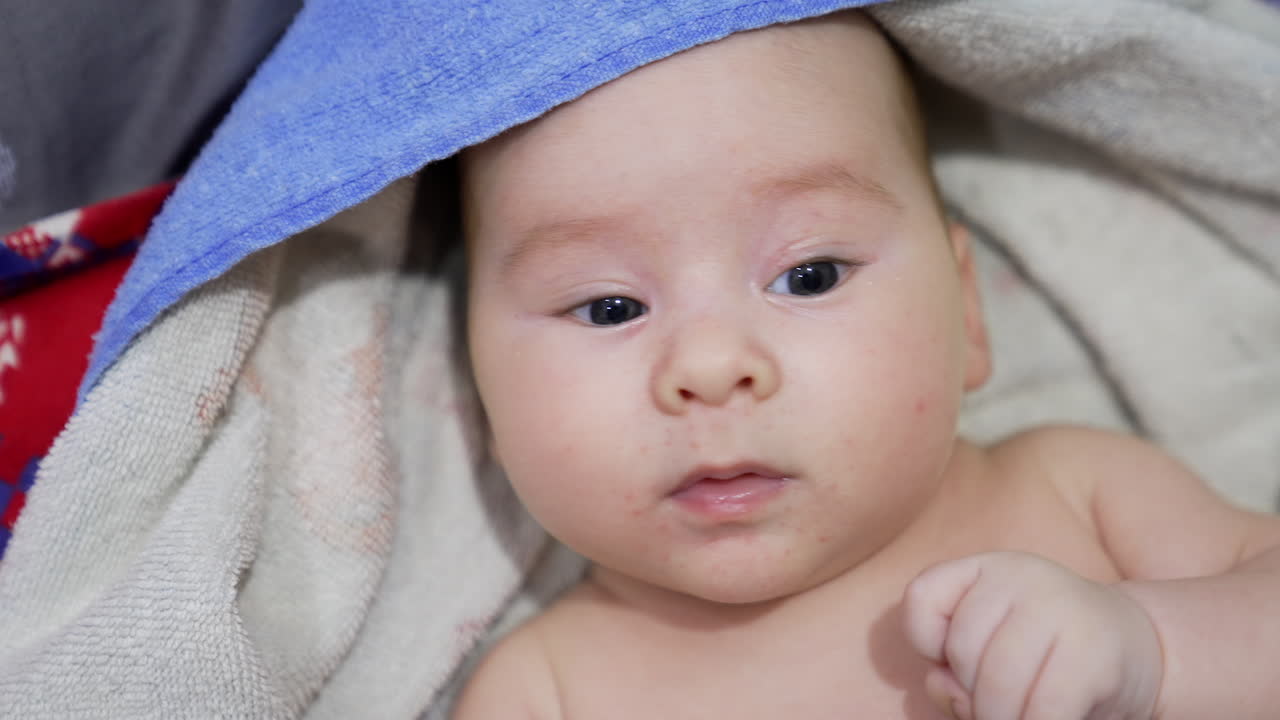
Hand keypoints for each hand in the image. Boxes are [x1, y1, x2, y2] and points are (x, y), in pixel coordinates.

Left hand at [902, 551, 1162, 719]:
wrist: (1140, 649)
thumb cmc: (1048, 658)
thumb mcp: (991, 651)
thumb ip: (953, 671)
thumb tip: (944, 689)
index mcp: (986, 570)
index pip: (922, 598)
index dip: (926, 641)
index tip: (954, 661)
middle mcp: (1022, 575)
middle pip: (962, 649)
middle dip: (973, 693)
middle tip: (1003, 700)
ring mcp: (1061, 606)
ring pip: (998, 684)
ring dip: (1002, 718)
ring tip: (1023, 714)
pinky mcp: (1094, 650)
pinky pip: (1043, 708)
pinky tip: (1050, 718)